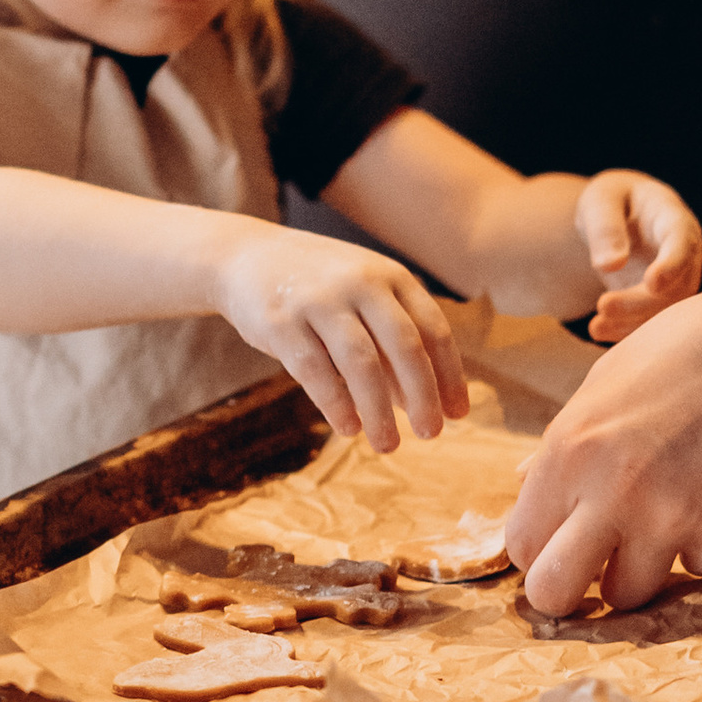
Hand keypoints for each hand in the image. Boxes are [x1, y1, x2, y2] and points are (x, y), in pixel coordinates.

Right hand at [215, 224, 468, 450]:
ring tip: (388, 445)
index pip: (433, 329)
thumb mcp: (362, 298)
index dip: (449, 375)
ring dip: (379, 411)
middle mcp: (359, 283)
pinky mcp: (281, 322)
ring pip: (361, 364)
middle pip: (405, 346)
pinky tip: (348, 428)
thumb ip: (391, 343)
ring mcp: (319, 300)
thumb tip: (420, 403)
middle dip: (423, 396)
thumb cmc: (317, 288)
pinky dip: (336, 404)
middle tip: (431, 433)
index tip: (458, 413)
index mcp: (390, 276)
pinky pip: (315, 371)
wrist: (243, 256)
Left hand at [507, 261, 701, 615]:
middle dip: (570, 593)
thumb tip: (521, 482)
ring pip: (629, 594)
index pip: (521, 544)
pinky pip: (699, 565)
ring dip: (642, 568)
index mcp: (568, 451)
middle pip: (554, 593)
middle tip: (593, 573)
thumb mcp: (604, 382)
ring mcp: (667, 519)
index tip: (562, 543)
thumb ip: (562, 445)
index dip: (540, 549)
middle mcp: (608, 493)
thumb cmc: (687, 350)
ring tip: (667, 517)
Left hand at [577, 170, 701, 340]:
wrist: (618, 219)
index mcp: (674, 219)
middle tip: (603, 306)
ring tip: (596, 327)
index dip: (672, 265)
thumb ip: (605, 228)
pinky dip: (628, 331)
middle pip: (677, 284)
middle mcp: (685, 253)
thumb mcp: (601, 201)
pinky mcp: (663, 302)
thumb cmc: (611, 202)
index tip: (652, 283)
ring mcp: (678, 280)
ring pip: (668, 311)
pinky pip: (654, 323)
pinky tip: (599, 330)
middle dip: (642, 301)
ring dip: (633, 323)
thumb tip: (610, 264)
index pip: (682, 243)